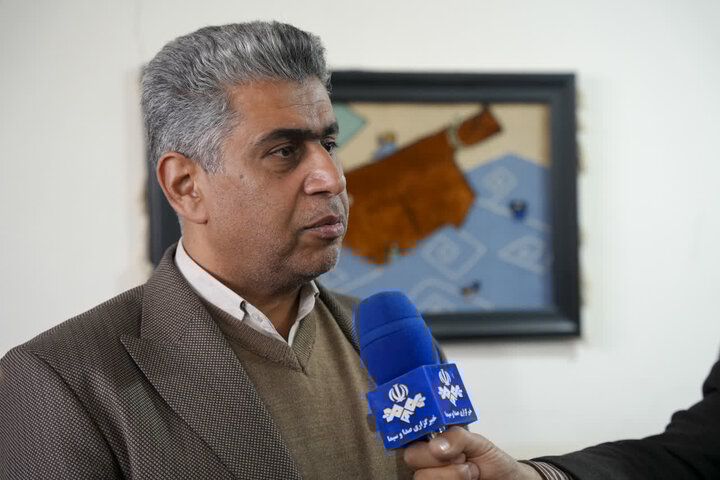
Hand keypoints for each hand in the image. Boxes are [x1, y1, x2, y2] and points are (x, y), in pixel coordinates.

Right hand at [404, 427, 541, 479]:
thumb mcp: (478, 442)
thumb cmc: (491, 461)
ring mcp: (432, 478)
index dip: (418, 441)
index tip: (436, 446)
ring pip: (421, 477)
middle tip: (463, 460)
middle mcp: (427, 462)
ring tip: (470, 473)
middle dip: (439, 458)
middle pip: (411, 458)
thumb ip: (456, 438)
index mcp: (432, 443)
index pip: (409, 438)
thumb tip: (435, 445)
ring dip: (451, 475)